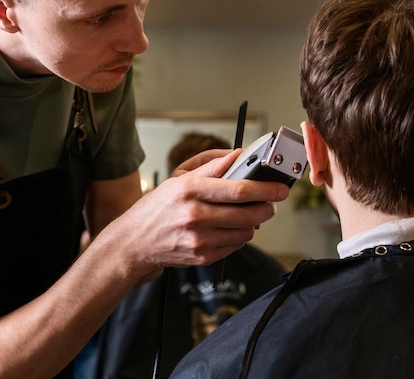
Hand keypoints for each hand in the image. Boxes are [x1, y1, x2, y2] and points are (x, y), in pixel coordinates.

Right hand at [97, 149, 289, 274]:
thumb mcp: (179, 179)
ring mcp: (199, 239)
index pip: (239, 189)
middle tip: (271, 202)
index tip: (280, 188)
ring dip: (253, 222)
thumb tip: (238, 155)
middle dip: (267, 207)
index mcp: (189, 190)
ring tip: (247, 214)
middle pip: (248, 213)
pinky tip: (229, 228)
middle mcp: (194, 215)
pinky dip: (239, 236)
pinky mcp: (202, 257)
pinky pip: (235, 246)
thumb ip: (211, 166)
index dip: (266, 188)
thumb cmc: (157, 208)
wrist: (134, 243)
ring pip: (246, 231)